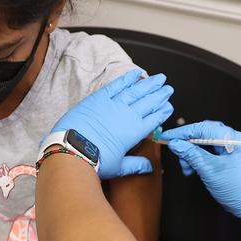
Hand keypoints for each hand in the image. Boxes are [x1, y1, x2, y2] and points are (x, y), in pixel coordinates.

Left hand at [47, 69, 173, 178]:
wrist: (73, 150)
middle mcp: (129, 116)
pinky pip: (117, 84)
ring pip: (137, 90)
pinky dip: (127, 78)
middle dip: (160, 94)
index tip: (168, 105)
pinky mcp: (99, 98)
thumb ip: (136, 165)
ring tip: (159, 78)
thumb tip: (148, 168)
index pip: (155, 118)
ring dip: (149, 84)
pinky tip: (136, 73)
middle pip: (149, 101)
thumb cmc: (94, 161)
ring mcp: (114, 104)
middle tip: (168, 88)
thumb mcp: (118, 167)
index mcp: (135, 132)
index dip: (163, 111)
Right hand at [160, 121, 240, 237]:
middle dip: (188, 146)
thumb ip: (191, 154)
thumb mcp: (209, 170)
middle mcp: (233, 139)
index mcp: (233, 139)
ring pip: (204, 144)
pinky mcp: (228, 156)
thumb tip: (175, 144)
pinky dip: (198, 159)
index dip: (182, 133)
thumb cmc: (237, 189)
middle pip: (203, 134)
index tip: (167, 136)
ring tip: (187, 168)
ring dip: (192, 154)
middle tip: (178, 155)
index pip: (202, 128)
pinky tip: (193, 169)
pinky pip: (208, 152)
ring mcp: (231, 148)